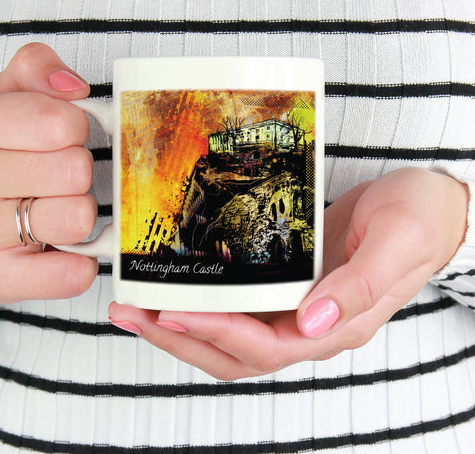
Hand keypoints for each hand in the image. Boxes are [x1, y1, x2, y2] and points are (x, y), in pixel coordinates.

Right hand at [0, 43, 97, 302]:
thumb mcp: (0, 96)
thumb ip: (36, 70)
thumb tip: (73, 86)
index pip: (59, 123)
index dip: (75, 127)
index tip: (62, 135)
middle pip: (75, 170)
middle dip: (76, 170)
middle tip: (54, 175)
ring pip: (79, 217)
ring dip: (78, 211)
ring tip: (53, 207)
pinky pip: (70, 274)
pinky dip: (78, 262)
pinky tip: (61, 246)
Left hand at [108, 168, 467, 379]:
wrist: (429, 207)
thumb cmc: (419, 219)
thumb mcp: (397, 241)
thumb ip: (359, 285)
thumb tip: (310, 324)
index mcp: (337, 323)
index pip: (265, 346)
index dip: (216, 334)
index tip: (171, 313)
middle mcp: (312, 326)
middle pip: (234, 352)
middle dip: (179, 338)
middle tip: (130, 312)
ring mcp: (298, 310)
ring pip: (229, 337)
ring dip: (181, 326)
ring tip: (136, 306)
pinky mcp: (289, 287)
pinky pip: (239, 309)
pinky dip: (203, 306)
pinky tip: (177, 288)